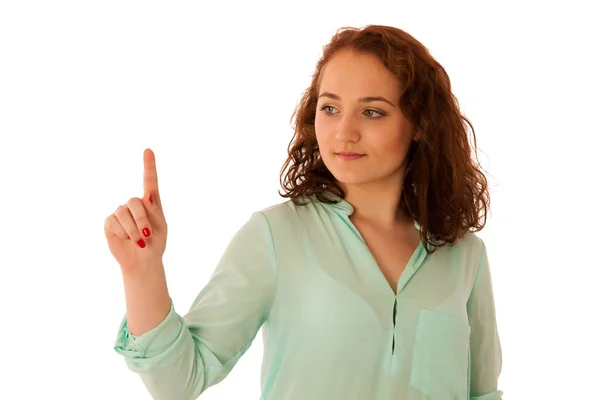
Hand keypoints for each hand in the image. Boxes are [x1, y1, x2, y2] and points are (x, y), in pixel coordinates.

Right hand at [104, 148, 167, 271]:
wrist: (143, 261)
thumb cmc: (155, 244)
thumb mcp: (161, 228)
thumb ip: (154, 212)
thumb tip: (146, 195)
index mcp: (151, 203)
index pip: (149, 181)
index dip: (149, 166)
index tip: (148, 150)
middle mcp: (135, 205)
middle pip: (135, 201)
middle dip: (141, 219)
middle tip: (146, 234)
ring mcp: (121, 212)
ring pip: (123, 212)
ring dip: (132, 229)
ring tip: (138, 240)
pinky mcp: (111, 222)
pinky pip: (114, 221)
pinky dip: (123, 232)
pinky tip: (127, 239)